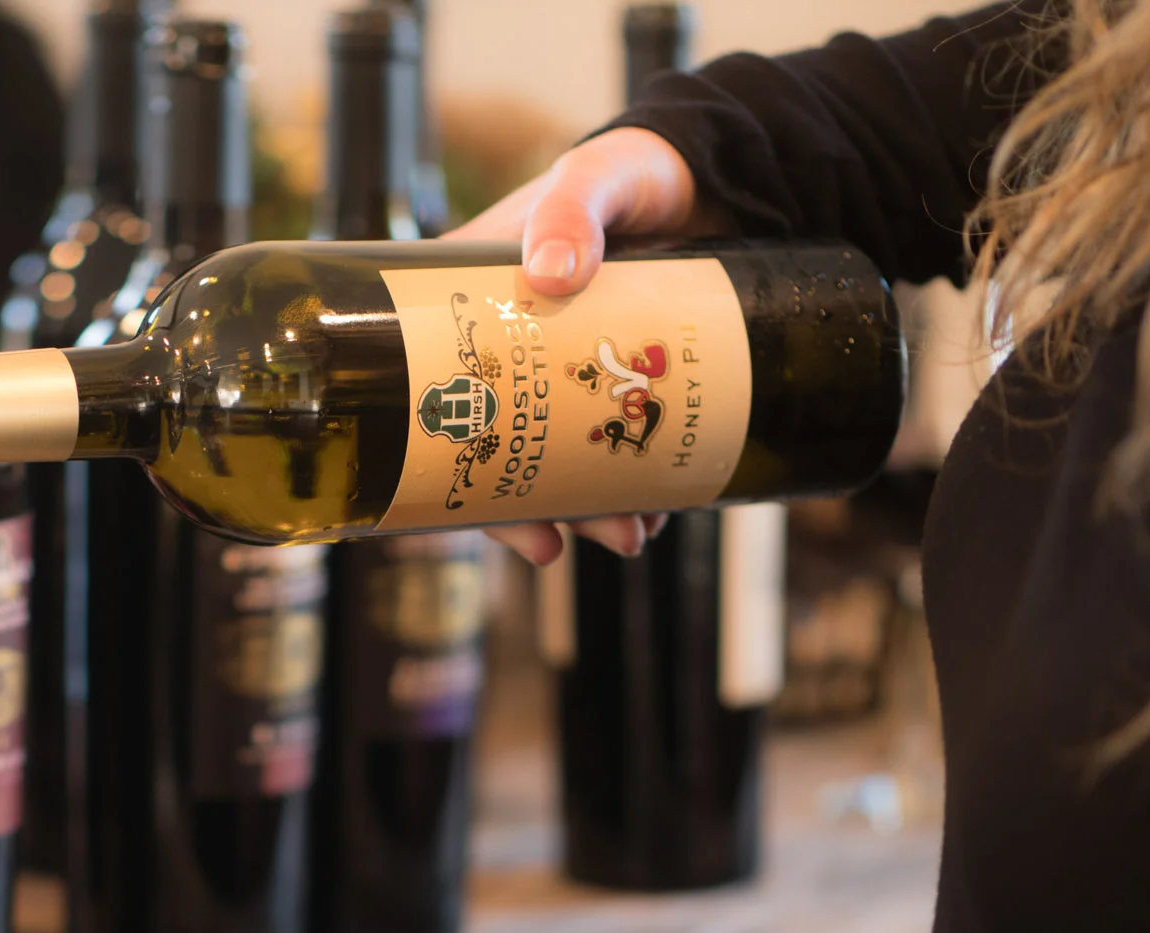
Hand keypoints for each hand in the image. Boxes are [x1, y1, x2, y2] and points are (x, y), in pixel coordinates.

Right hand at [450, 127, 708, 564]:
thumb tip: (545, 272)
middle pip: (497, 445)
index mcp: (472, 302)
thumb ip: (570, 209)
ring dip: (586, 510)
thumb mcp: (595, 175)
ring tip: (628, 538)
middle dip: (527, 508)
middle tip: (557, 545)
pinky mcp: (615, 385)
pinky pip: (609, 449)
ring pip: (558, 459)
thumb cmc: (634, 170)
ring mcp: (564, 373)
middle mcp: (510, 349)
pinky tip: (651, 510)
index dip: (441, 460)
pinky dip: (627, 487)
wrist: (716, 177)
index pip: (433, 389)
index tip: (471, 507)